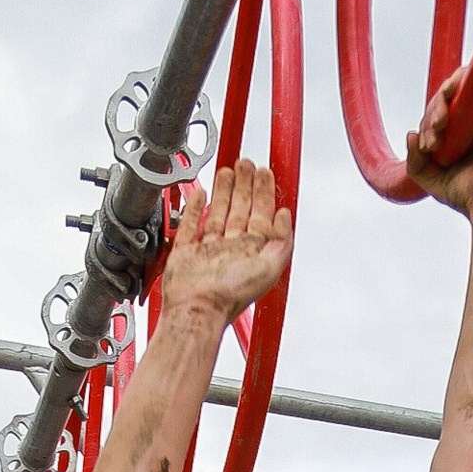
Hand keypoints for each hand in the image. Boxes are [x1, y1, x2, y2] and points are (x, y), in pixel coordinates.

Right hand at [157, 160, 290, 330]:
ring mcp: (209, 249)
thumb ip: (282, 241)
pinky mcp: (187, 251)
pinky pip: (191, 223)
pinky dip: (196, 207)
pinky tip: (201, 194)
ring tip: (227, 170)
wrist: (198, 308)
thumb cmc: (230, 295)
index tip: (264, 172)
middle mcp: (231, 248)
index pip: (261, 214)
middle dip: (245, 184)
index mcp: (251, 251)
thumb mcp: (270, 268)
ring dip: (224, 190)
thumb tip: (285, 216)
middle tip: (246, 163)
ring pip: (218, 212)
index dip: (264, 191)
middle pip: (241, 208)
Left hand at [404, 74, 472, 216]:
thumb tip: (411, 135)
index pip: (441, 110)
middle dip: (431, 113)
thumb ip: (415, 162)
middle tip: (431, 142)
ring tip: (438, 127)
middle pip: (448, 95)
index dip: (428, 121)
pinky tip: (449, 99)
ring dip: (441, 99)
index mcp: (467, 131)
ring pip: (460, 83)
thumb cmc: (465, 193)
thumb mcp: (430, 179)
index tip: (425, 148)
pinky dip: (459, 81)